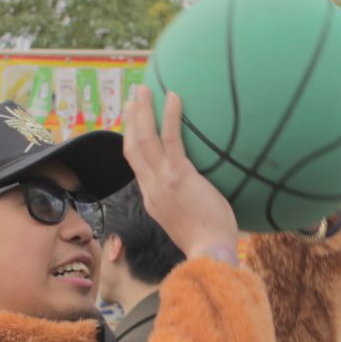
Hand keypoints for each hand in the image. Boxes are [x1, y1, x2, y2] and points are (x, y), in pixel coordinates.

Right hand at [122, 88, 238, 263]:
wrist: (209, 252)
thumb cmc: (209, 240)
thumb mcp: (189, 222)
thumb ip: (188, 204)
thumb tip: (203, 194)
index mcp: (152, 199)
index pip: (137, 166)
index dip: (134, 143)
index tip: (135, 126)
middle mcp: (151, 188)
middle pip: (132, 147)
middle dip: (131, 121)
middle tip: (133, 99)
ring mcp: (162, 181)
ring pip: (144, 139)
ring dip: (143, 112)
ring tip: (144, 89)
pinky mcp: (178, 176)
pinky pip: (170, 140)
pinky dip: (169, 116)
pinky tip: (174, 97)